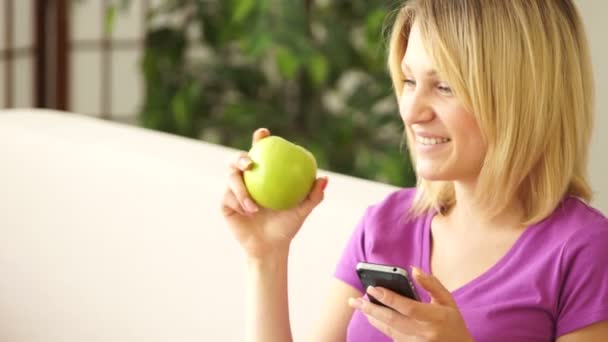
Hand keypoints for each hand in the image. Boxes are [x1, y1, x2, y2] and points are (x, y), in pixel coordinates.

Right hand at [220, 128, 327, 258]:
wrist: (270, 247)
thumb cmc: (287, 226)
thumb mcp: (302, 211)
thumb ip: (313, 195)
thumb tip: (324, 178)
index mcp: (263, 174)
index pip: (260, 151)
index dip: (259, 139)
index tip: (264, 134)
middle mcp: (246, 178)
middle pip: (237, 160)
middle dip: (239, 157)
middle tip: (249, 163)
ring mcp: (233, 190)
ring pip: (231, 178)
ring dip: (241, 190)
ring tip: (254, 206)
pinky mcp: (225, 204)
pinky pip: (228, 198)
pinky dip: (239, 204)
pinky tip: (249, 212)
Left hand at [348, 267, 473, 341]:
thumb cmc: (453, 323)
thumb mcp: (448, 301)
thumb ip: (432, 284)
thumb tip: (413, 269)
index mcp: (436, 317)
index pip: (408, 307)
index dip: (389, 298)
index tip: (372, 288)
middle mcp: (425, 333)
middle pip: (392, 320)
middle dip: (371, 309)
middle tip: (355, 300)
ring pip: (388, 329)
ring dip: (372, 316)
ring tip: (359, 305)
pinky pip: (392, 335)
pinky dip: (381, 324)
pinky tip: (372, 315)